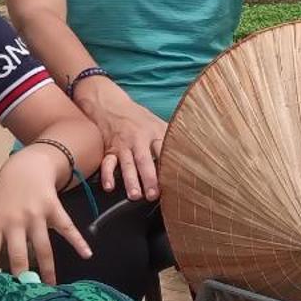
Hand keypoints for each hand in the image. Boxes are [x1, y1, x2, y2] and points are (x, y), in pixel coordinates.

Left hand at [0, 147, 90, 283]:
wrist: (27, 165)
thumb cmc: (5, 188)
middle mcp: (15, 221)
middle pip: (19, 254)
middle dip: (22, 276)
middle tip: (25, 297)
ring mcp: (36, 215)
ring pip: (43, 247)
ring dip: (47, 269)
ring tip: (50, 289)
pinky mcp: (54, 209)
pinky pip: (67, 228)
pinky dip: (78, 241)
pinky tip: (86, 254)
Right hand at [76, 78, 168, 201]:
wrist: (112, 105)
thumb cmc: (140, 119)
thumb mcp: (159, 123)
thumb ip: (173, 138)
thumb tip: (194, 152)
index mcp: (154, 133)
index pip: (163, 150)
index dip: (169, 165)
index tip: (176, 181)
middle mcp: (138, 140)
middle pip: (144, 159)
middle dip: (149, 177)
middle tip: (154, 194)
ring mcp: (123, 146)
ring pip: (126, 164)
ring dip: (130, 180)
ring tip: (135, 195)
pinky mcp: (110, 151)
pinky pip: (107, 163)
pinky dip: (107, 175)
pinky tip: (109, 187)